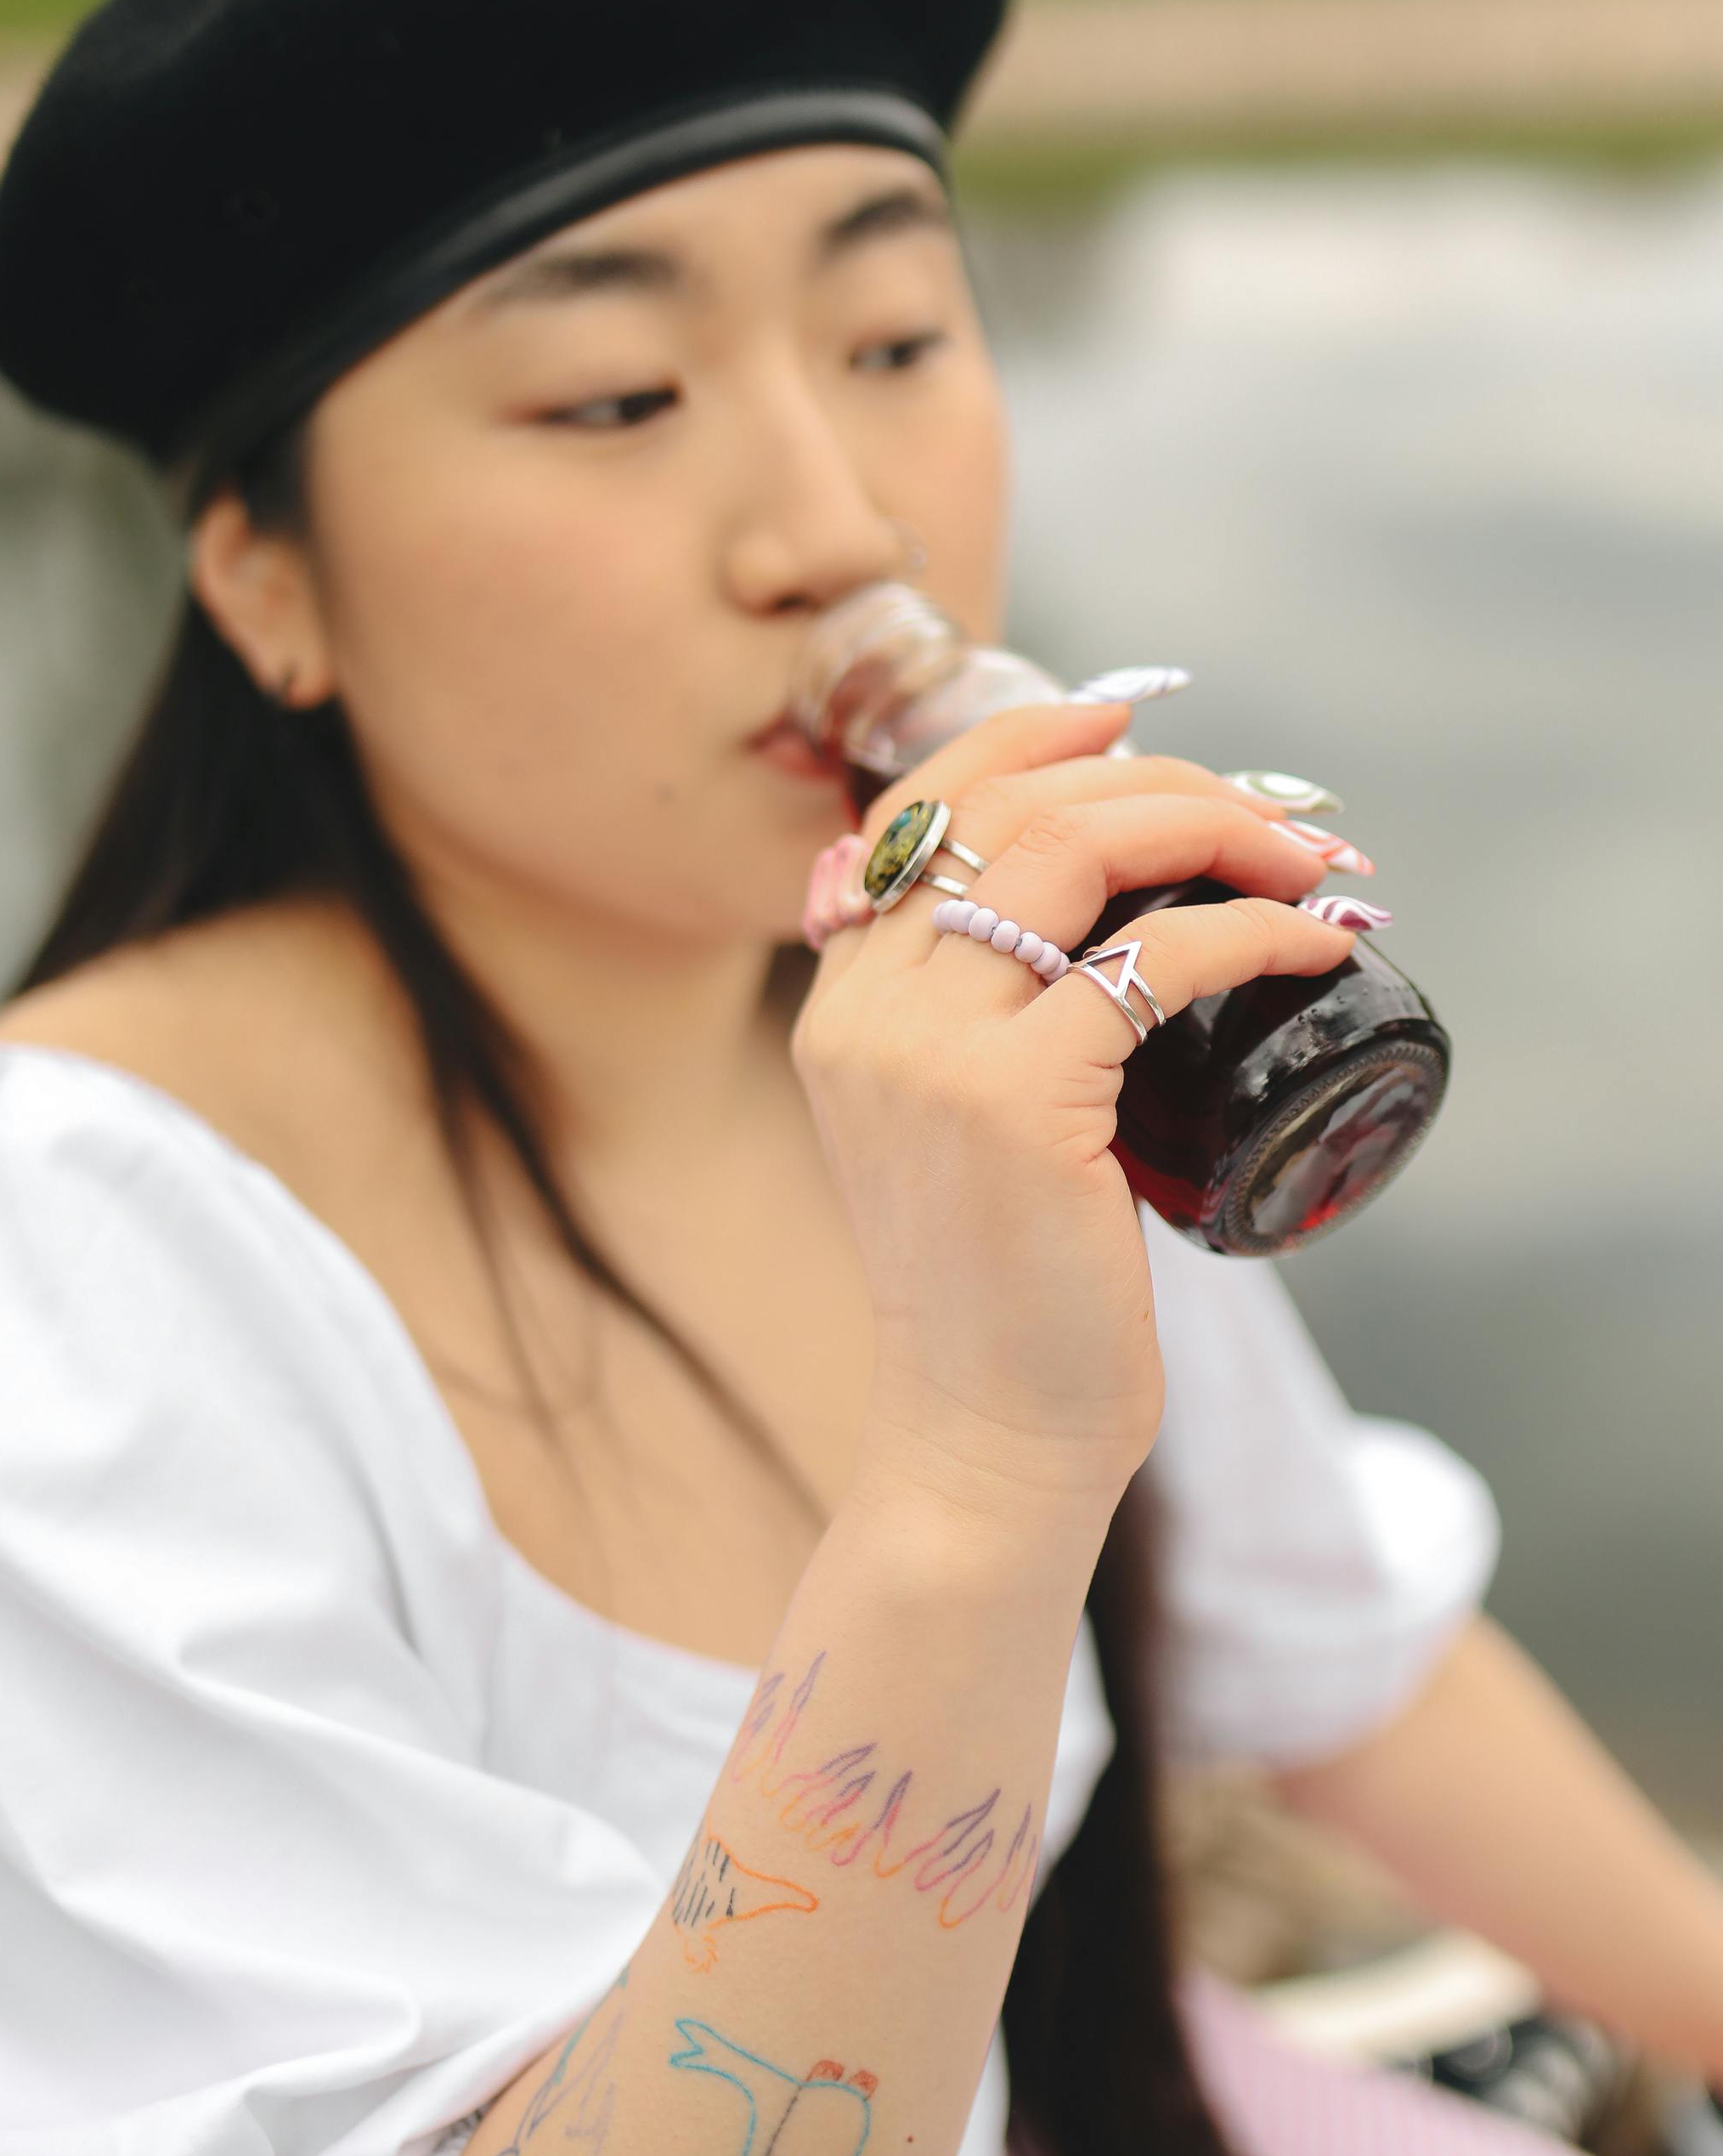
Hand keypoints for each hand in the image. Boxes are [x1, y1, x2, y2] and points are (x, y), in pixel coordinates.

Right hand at [790, 702, 1364, 1506]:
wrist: (980, 1439)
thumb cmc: (1001, 1293)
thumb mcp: (954, 1130)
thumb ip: (978, 1027)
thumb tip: (1095, 940)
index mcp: (843, 1003)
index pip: (923, 806)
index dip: (1031, 732)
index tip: (1131, 716)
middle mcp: (866, 1007)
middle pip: (1013, 805)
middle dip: (1161, 780)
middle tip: (1272, 813)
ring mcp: (929, 1052)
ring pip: (1074, 851)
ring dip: (1212, 827)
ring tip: (1308, 855)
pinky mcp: (1012, 1105)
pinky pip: (1152, 965)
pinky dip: (1250, 934)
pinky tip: (1312, 944)